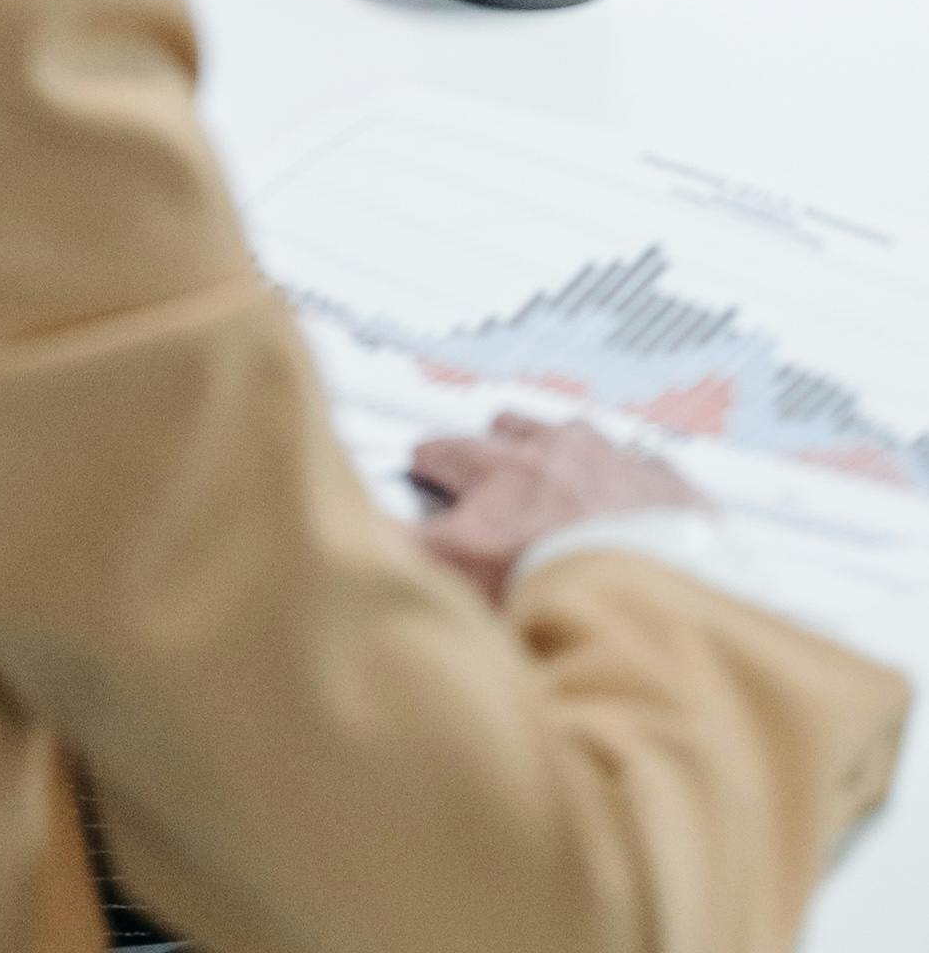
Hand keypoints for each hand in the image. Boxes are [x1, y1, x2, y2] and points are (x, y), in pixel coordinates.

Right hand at [409, 412, 700, 598]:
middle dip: (494, 448)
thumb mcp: (463, 577)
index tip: (424, 473)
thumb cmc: (558, 588)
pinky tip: (632, 507)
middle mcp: (553, 451)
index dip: (429, 467)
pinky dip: (629, 483)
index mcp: (498, 473)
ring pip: (574, 435)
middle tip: (490, 473)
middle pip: (508, 430)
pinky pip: (642, 465)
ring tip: (559, 483)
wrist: (661, 596)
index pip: (442, 452)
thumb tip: (355, 530)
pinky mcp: (669, 483)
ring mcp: (615, 460)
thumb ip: (404, 551)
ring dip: (560, 454)